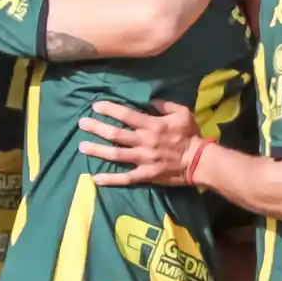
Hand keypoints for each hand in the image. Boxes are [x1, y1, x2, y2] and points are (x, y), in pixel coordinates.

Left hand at [78, 99, 203, 186]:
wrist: (199, 162)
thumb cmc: (190, 135)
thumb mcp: (182, 112)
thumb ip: (164, 105)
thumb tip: (149, 100)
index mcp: (152, 125)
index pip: (126, 115)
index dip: (110, 110)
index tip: (96, 106)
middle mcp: (144, 142)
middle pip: (116, 134)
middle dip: (97, 128)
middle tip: (81, 123)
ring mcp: (143, 160)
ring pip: (115, 155)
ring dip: (97, 150)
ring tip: (81, 147)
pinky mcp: (145, 175)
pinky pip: (125, 178)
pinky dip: (110, 179)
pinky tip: (95, 179)